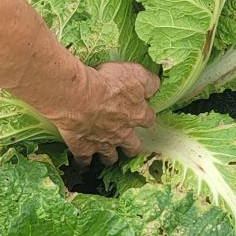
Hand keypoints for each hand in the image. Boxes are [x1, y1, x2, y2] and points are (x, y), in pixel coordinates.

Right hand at [44, 61, 158, 162]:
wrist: (79, 97)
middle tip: (128, 144)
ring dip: (109, 156)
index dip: (146, 118)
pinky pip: (84, 160)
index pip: (148, 119)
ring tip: (106, 155)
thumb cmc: (107, 83)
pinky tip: (80, 160)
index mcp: (136, 114)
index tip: (143, 117)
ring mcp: (103, 143)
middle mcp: (123, 133)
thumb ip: (149, 81)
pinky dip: (82, 161)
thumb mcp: (135, 73)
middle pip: (132, 146)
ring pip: (110, 157)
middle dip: (131, 146)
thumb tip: (156, 85)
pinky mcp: (84, 148)